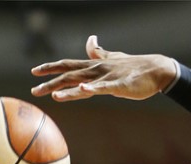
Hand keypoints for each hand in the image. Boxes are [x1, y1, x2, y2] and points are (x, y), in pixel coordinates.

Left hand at [31, 34, 176, 101]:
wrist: (156, 70)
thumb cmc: (134, 67)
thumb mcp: (113, 58)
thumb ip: (99, 52)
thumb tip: (90, 40)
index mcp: (94, 65)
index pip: (67, 65)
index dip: (50, 67)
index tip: (34, 71)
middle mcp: (97, 70)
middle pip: (69, 74)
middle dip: (51, 81)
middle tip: (34, 89)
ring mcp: (107, 77)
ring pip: (83, 82)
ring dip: (67, 89)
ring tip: (53, 95)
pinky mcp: (119, 86)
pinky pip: (103, 88)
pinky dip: (92, 88)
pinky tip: (82, 89)